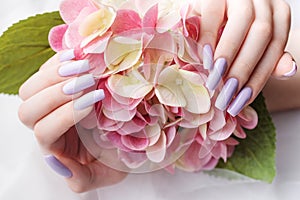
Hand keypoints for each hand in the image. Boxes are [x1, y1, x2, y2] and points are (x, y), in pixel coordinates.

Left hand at [18, 50, 126, 192]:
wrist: (122, 137)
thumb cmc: (112, 156)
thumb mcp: (103, 174)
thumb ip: (81, 178)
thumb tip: (58, 162)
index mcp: (55, 146)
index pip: (45, 131)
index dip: (66, 115)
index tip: (94, 101)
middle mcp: (47, 123)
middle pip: (28, 109)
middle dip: (56, 94)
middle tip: (87, 82)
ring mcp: (50, 101)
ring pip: (30, 88)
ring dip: (55, 75)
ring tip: (83, 67)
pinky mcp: (57, 84)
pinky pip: (46, 69)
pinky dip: (58, 60)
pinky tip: (77, 55)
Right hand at [198, 0, 294, 115]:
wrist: (200, 11)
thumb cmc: (224, 32)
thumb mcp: (248, 46)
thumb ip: (266, 56)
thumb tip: (290, 70)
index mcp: (276, 14)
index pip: (275, 47)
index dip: (259, 77)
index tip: (241, 101)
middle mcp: (262, 0)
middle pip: (262, 35)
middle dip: (243, 70)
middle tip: (226, 95)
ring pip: (243, 21)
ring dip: (229, 55)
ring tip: (216, 79)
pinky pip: (213, 12)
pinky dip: (209, 37)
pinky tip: (205, 57)